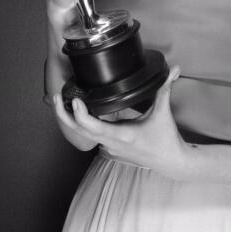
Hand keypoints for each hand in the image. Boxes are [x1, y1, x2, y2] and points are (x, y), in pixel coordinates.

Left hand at [52, 67, 188, 172]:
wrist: (171, 162)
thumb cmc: (166, 140)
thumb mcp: (164, 113)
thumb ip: (166, 88)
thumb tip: (174, 69)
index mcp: (121, 135)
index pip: (92, 127)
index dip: (79, 115)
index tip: (74, 100)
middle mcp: (111, 144)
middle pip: (79, 133)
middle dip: (63, 116)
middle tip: (56, 97)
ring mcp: (109, 149)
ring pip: (83, 136)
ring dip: (70, 121)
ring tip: (61, 102)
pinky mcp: (110, 150)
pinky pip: (91, 138)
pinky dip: (82, 126)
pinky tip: (78, 113)